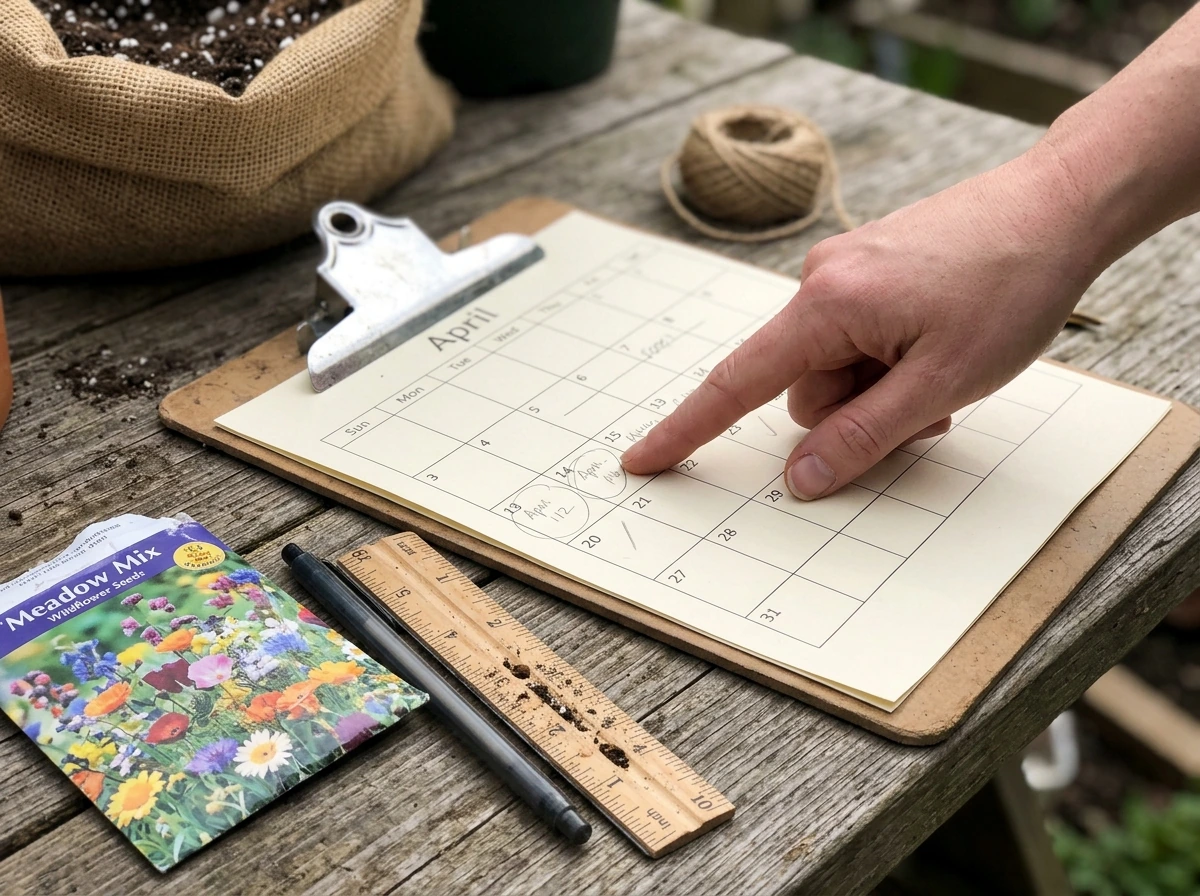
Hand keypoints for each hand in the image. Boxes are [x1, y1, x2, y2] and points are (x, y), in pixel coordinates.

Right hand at [621, 144, 1102, 498]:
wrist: (1062, 203)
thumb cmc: (1010, 285)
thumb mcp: (940, 383)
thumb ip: (863, 437)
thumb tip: (799, 480)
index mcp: (826, 306)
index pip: (736, 383)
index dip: (686, 431)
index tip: (642, 461)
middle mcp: (821, 281)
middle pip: (803, 389)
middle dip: (855, 414)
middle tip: (928, 405)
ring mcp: (845, 271)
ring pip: (836, 369)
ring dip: (881, 390)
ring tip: (945, 370)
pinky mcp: (870, 269)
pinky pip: (858, 338)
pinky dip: (890, 361)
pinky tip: (939, 345)